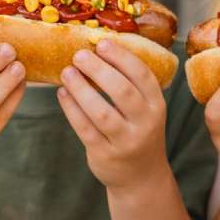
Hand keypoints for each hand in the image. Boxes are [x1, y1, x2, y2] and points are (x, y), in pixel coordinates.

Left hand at [57, 39, 167, 189]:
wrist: (141, 176)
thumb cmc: (138, 132)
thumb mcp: (145, 109)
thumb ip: (129, 84)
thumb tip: (98, 49)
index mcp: (156, 105)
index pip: (142, 75)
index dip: (121, 57)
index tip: (102, 43)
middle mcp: (145, 123)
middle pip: (122, 91)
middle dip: (98, 70)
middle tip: (79, 55)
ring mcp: (126, 141)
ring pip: (101, 112)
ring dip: (81, 89)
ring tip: (67, 72)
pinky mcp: (105, 154)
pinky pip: (85, 129)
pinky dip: (72, 109)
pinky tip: (62, 94)